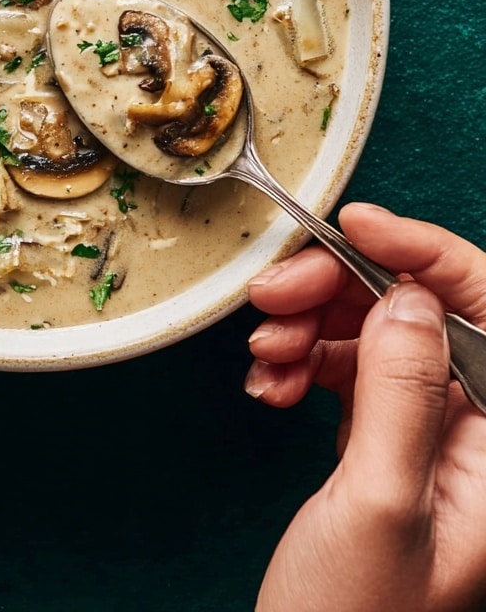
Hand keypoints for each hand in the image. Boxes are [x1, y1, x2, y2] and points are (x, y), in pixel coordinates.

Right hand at [245, 202, 485, 611]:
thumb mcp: (377, 501)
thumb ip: (402, 391)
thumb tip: (410, 294)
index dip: (429, 255)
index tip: (358, 224)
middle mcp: (475, 434)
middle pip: (420, 313)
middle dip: (341, 291)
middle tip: (273, 295)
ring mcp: (426, 436)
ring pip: (375, 334)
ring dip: (308, 326)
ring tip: (262, 355)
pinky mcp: (380, 441)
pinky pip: (345, 368)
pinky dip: (301, 360)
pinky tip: (270, 382)